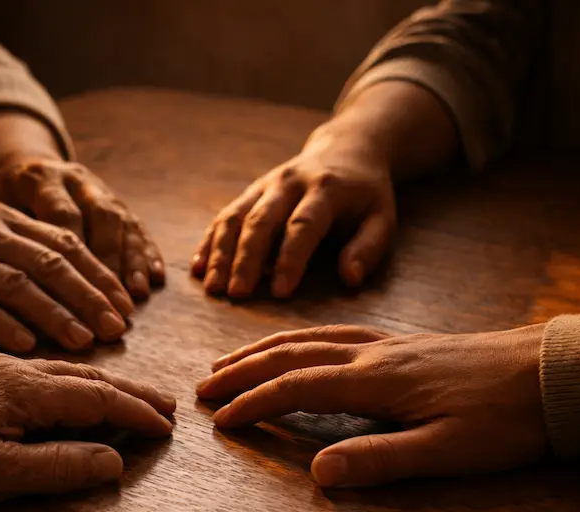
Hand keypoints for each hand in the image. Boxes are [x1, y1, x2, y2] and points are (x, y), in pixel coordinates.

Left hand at [0, 156, 164, 298]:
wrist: (25, 168)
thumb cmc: (5, 205)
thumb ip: (13, 241)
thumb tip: (23, 289)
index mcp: (41, 179)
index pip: (62, 215)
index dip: (74, 252)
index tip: (78, 288)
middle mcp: (75, 179)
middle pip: (100, 216)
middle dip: (110, 258)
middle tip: (113, 297)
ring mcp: (100, 188)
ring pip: (122, 220)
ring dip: (132, 259)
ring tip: (137, 293)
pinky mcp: (118, 201)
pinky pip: (137, 225)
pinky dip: (147, 252)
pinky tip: (155, 277)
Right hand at [0, 199, 136, 352]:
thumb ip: (24, 252)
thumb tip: (76, 286)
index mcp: (6, 218)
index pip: (66, 245)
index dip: (100, 276)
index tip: (127, 305)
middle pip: (50, 264)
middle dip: (89, 297)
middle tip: (118, 328)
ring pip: (17, 283)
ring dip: (54, 314)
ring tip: (85, 341)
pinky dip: (1, 325)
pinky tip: (25, 347)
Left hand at [0, 353, 175, 508]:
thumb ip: (56, 467)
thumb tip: (113, 464)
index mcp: (25, 390)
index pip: (99, 399)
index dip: (137, 413)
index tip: (168, 427)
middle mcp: (15, 369)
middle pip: (89, 376)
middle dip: (132, 391)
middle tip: (167, 404)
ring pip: (64, 369)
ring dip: (104, 383)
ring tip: (130, 396)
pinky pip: (40, 370)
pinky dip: (71, 380)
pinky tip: (67, 390)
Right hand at [191, 123, 395, 297]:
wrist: (345, 149)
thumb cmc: (365, 196)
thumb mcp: (381, 219)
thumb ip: (368, 249)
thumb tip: (350, 279)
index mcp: (326, 189)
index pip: (303, 225)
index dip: (290, 259)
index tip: (280, 292)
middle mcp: (290, 183)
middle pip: (261, 220)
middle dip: (246, 259)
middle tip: (235, 294)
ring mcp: (265, 185)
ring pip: (235, 217)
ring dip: (220, 253)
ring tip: (211, 287)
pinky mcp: (250, 192)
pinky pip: (224, 216)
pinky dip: (210, 242)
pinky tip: (199, 269)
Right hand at [197, 324, 547, 486]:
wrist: (554, 373)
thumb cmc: (503, 418)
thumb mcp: (447, 451)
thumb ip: (380, 460)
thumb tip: (317, 474)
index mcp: (375, 381)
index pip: (296, 388)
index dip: (253, 404)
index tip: (220, 421)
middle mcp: (371, 354)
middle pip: (290, 354)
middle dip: (242, 370)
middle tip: (203, 385)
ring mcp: (386, 343)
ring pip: (308, 337)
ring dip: (263, 349)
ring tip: (231, 361)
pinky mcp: (402, 342)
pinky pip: (333, 331)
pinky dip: (299, 337)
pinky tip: (297, 344)